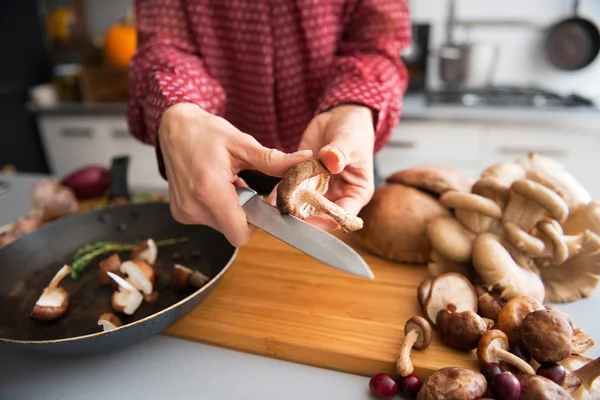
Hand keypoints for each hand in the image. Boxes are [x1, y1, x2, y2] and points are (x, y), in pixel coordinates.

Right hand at [158, 103, 312, 246]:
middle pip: (233, 229)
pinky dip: (217, 207)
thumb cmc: (205, 132)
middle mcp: (193, 207)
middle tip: (244, 185)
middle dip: (245, 212)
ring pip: (222, 225)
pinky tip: (214, 186)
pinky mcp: (181, 213)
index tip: (262, 203)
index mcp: (209, 191)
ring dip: (231, 209)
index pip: (240, 233)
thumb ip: (273, 160)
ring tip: (227, 182)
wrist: (174, 127)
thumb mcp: (242, 143)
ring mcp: (185, 212)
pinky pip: (209, 219)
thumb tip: (303, 161)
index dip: (257, 224)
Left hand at [269, 104, 374, 230]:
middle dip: (304, 216)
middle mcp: (337, 196)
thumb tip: (332, 161)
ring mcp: (319, 189)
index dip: (326, 220)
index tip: (310, 219)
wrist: (338, 118)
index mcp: (356, 193)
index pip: (343, 215)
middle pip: (321, 215)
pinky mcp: (303, 180)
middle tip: (288, 213)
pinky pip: (291, 189)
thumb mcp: (350, 140)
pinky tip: (271, 198)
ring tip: (277, 207)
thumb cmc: (354, 131)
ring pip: (304, 205)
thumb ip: (340, 152)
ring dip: (291, 206)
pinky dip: (281, 193)